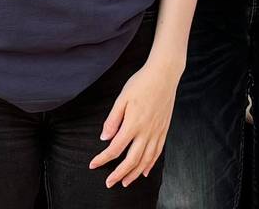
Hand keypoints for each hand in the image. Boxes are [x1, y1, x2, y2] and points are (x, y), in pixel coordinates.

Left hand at [89, 59, 178, 186]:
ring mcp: (157, 132)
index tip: (93, 164)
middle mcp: (146, 132)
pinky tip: (145, 171)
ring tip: (126, 182)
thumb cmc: (141, 83)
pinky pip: (158, 152)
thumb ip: (112, 120)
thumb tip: (104, 138)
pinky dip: (151, 164)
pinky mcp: (164, 130)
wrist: (164, 75)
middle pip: (131, 160)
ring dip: (135, 174)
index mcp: (133, 124)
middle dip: (119, 174)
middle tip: (109, 183)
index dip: (103, 159)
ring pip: (146, 160)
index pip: (115, 149)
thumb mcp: (121, 99)